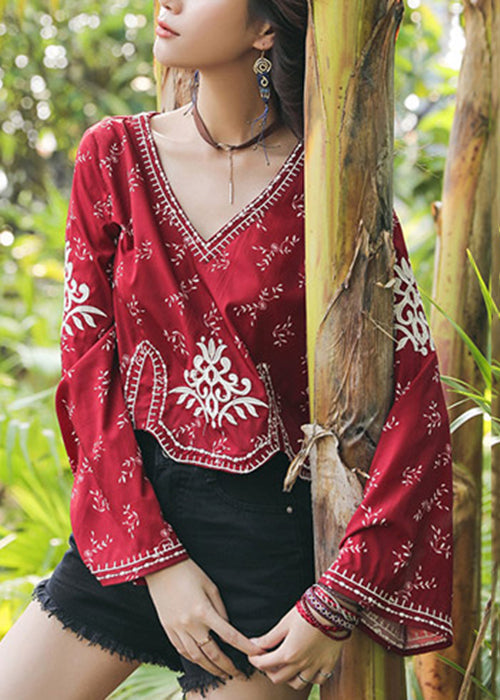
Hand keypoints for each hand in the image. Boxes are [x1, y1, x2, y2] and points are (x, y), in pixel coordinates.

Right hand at [145, 558, 262, 678]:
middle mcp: (190, 624)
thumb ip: (220, 609)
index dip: (244, 646)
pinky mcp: (168, 629)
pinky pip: (181, 651)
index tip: (256, 653)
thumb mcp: (210, 586)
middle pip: (212, 654)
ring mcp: (177, 629)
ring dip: (210, 668)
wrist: (161, 568)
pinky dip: (193, 659)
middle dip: (227, 667)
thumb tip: (226, 627)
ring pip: (196, 657)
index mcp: (204, 611)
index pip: (229, 635)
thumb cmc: (189, 572)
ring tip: (221, 674)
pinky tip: (201, 662)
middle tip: (238, 674)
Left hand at [248, 606, 343, 689]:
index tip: (253, 656)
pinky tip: (306, 668)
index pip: (265, 664)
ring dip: (288, 678)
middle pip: (278, 678)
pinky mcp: (329, 664)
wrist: (333, 608)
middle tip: (267, 661)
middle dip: (268, 671)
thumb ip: (270, 637)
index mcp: (288, 653)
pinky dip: (310, 678)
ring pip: (297, 683)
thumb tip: (254, 643)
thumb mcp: (285, 622)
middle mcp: (301, 664)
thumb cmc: (307, 612)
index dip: (255, 660)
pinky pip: (318, 680)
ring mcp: (316, 666)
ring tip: (285, 667)